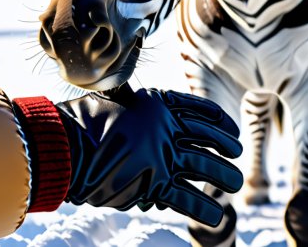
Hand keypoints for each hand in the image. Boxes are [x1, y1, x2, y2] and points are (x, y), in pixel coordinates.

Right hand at [57, 85, 242, 226]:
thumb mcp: (117, 98)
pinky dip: (203, 208)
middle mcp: (165, 128)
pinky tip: (216, 216)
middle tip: (239, 154)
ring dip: (223, 176)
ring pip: (203, 167)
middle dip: (226, 147)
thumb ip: (135, 100)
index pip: (198, 109)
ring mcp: (162, 155)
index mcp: (159, 104)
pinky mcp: (154, 182)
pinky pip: (186, 198)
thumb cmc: (89, 120)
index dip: (218, 119)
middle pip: (206, 138)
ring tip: (237, 183)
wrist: (69, 146)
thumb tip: (137, 91)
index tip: (231, 127)